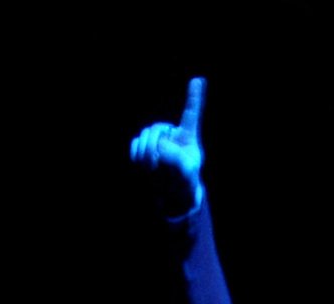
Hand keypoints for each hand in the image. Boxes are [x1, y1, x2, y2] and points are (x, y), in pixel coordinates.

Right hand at [129, 77, 205, 207]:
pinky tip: (145, 167)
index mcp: (187, 136)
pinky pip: (135, 147)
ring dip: (146, 154)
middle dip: (155, 146)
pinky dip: (137, 157)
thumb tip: (159, 148)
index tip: (198, 80)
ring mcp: (155, 139)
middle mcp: (170, 133)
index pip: (191, 114)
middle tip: (157, 162)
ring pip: (144, 137)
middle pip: (157, 128)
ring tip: (153, 168)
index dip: (194, 97)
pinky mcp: (142, 147)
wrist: (172, 192)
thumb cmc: (185, 181)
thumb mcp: (187, 172)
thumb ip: (177, 159)